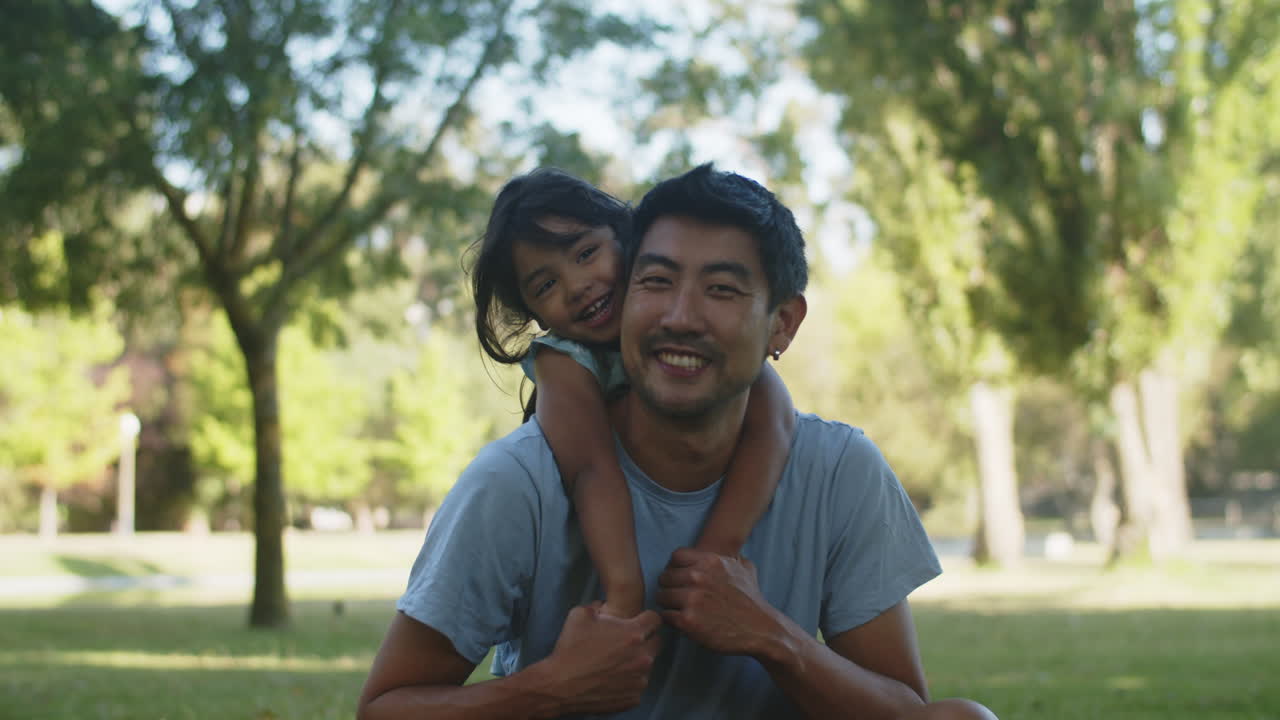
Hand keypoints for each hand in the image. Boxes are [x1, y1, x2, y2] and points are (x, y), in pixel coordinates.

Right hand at [542, 603, 661, 714]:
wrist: (560, 685)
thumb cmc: (570, 649)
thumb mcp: (580, 614)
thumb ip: (598, 606)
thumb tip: (602, 606)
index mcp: (633, 634)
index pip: (656, 619)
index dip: (646, 618)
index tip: (638, 621)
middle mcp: (642, 657)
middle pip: (657, 642)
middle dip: (645, 640)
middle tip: (625, 643)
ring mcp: (640, 680)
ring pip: (647, 666)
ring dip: (636, 662)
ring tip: (614, 663)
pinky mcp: (634, 698)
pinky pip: (637, 686)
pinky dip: (628, 682)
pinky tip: (611, 679)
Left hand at [656, 547, 782, 656]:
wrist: (760, 630)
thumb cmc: (751, 600)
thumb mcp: (744, 568)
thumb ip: (727, 557)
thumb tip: (721, 547)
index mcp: (710, 561)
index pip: (675, 557)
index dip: (676, 568)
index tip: (681, 579)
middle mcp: (698, 576)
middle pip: (664, 577)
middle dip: (670, 587)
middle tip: (679, 598)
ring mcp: (692, 599)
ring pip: (662, 596)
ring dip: (669, 604)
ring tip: (680, 610)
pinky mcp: (687, 621)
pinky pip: (666, 615)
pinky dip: (672, 620)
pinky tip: (683, 622)